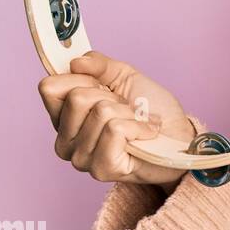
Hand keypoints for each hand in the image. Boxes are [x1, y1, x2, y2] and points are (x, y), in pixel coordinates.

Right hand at [37, 50, 195, 191]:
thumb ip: (98, 65)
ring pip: (100, 112)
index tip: (104, 86)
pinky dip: (139, 126)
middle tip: (126, 108)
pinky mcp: (101, 168)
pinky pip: (116, 129)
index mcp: (63, 118)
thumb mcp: (124, 77)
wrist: (180, 137)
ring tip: (137, 122)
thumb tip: (75, 61)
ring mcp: (81, 158)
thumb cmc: (153, 110)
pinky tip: (146, 135)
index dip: (82, 78)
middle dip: (111, 96)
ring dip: (129, 112)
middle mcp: (65, 141)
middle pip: (77, 97)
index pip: (49, 87)